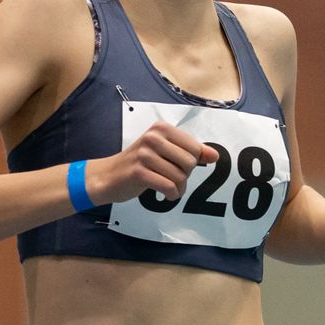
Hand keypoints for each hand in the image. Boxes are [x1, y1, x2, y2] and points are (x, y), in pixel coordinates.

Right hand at [85, 124, 215, 205]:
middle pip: (189, 163)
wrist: (108, 176)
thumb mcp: (165, 152)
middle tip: (172, 179)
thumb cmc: (139, 164)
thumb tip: (215, 155)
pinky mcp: (139, 172)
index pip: (195, 148)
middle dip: (185, 177)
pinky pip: (169, 187)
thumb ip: (190, 152)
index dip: (192, 163)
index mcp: (162, 128)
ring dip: (179, 189)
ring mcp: (145, 154)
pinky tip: (165, 195)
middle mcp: (153, 137)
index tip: (179, 167)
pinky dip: (171, 195)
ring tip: (169, 189)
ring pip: (180, 177)